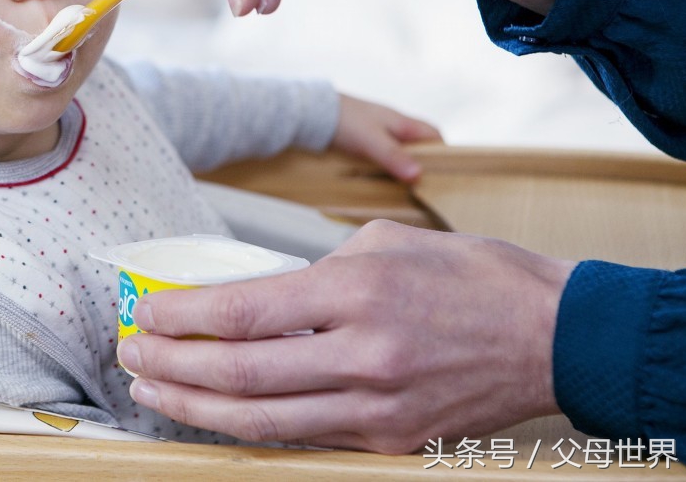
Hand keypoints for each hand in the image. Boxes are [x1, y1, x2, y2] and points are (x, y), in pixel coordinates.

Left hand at [116, 220, 574, 451]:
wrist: (556, 336)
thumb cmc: (470, 276)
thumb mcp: (382, 243)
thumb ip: (309, 272)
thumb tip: (247, 297)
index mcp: (355, 290)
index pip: (241, 312)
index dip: (179, 316)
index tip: (143, 313)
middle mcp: (362, 354)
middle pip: (238, 373)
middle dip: (169, 366)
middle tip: (129, 354)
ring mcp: (378, 408)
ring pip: (260, 419)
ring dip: (194, 407)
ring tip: (152, 390)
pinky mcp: (391, 441)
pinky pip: (303, 438)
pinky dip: (249, 426)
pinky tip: (215, 413)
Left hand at [331, 94, 441, 182]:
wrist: (312, 112)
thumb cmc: (344, 122)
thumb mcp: (371, 141)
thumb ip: (394, 156)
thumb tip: (419, 175)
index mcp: (402, 122)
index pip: (434, 135)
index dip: (443, 153)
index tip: (445, 175)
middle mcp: (394, 126)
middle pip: (418, 146)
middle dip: (423, 164)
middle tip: (425, 188)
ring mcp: (378, 132)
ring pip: (400, 151)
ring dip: (402, 166)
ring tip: (405, 189)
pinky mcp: (363, 140)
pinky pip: (382, 154)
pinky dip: (386, 166)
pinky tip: (381, 179)